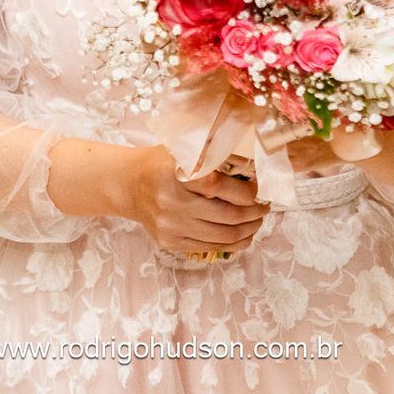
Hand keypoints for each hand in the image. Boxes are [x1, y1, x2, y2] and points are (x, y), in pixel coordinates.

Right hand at [115, 144, 269, 255]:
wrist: (127, 185)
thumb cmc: (160, 162)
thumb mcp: (182, 147)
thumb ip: (213, 151)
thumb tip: (253, 161)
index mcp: (175, 173)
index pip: (219, 186)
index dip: (247, 191)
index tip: (260, 189)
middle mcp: (171, 202)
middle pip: (226, 215)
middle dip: (254, 213)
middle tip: (265, 207)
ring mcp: (170, 226)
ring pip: (222, 236)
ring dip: (248, 230)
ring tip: (257, 221)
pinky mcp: (170, 242)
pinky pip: (209, 247)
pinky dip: (232, 243)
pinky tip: (243, 234)